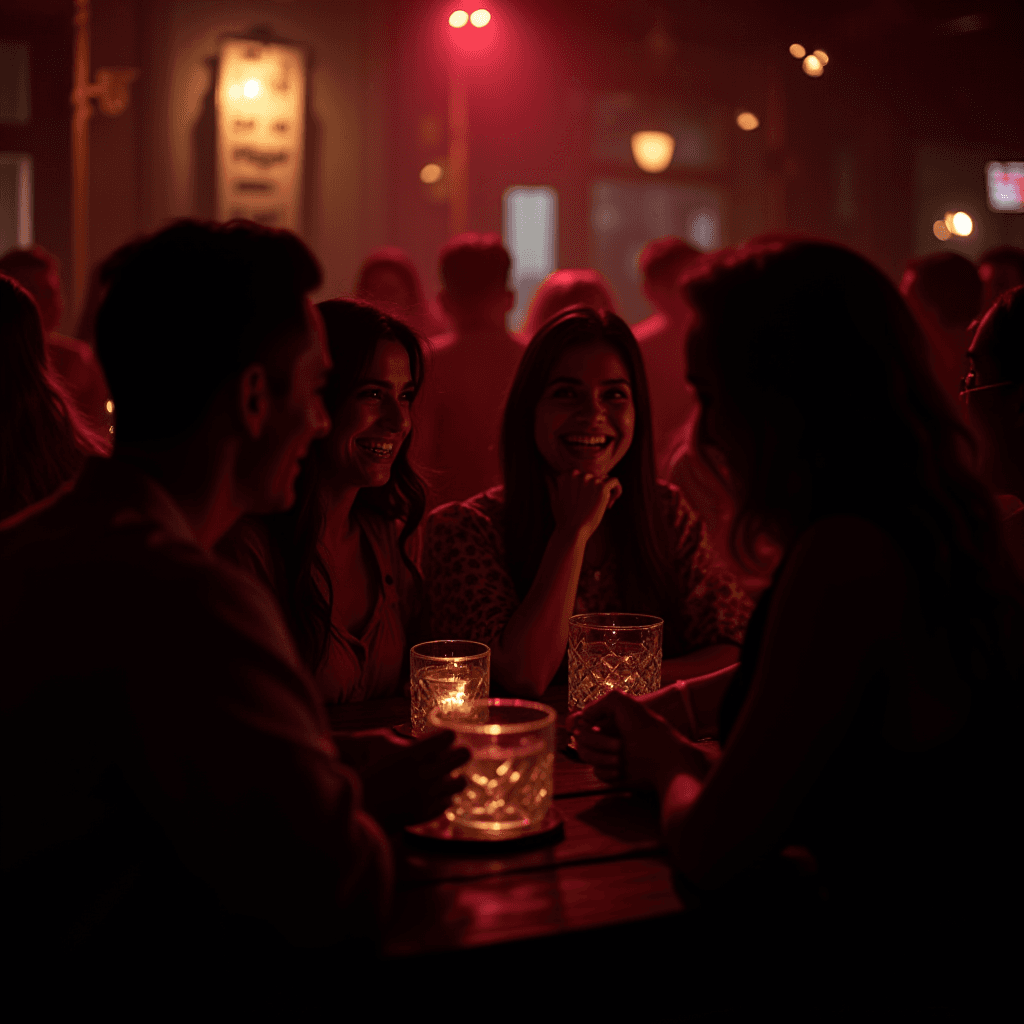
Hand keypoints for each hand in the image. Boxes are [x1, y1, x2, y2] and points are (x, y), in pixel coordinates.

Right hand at [340, 728, 470, 827]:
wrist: (356, 813)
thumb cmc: (364, 777)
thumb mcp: (379, 752)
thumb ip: (405, 745)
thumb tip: (423, 740)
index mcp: (411, 755)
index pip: (446, 737)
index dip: (448, 735)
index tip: (447, 736)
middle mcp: (424, 774)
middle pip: (462, 756)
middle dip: (461, 752)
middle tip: (459, 752)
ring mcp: (427, 796)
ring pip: (460, 782)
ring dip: (456, 777)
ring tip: (449, 775)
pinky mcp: (426, 814)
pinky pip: (447, 803)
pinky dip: (443, 797)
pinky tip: (434, 794)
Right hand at [548, 470, 621, 543]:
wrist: (572, 532)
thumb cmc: (563, 518)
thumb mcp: (554, 499)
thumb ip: (552, 485)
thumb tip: (547, 475)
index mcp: (567, 474)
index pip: (583, 475)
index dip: (586, 488)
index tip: (585, 501)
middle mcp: (578, 473)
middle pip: (595, 477)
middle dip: (596, 490)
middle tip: (594, 507)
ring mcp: (590, 480)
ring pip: (605, 479)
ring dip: (606, 492)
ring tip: (603, 507)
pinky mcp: (601, 488)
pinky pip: (615, 482)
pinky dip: (617, 490)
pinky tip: (612, 503)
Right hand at [569, 691, 713, 791]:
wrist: (664, 759)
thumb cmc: (646, 729)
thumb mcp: (622, 702)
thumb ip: (597, 703)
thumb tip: (581, 719)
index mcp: (608, 717)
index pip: (579, 719)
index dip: (576, 724)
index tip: (582, 726)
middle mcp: (606, 734)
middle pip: (579, 738)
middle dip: (596, 742)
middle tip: (619, 745)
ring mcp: (608, 753)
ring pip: (585, 755)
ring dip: (601, 756)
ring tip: (620, 758)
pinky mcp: (612, 771)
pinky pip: (596, 772)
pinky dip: (606, 770)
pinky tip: (621, 769)